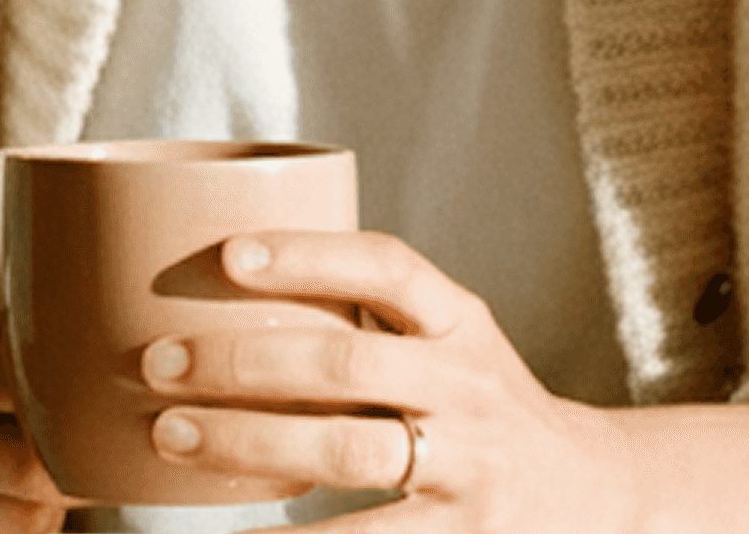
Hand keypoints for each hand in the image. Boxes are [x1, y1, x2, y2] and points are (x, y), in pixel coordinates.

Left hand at [129, 229, 647, 529]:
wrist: (591, 495)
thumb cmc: (480, 408)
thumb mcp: (452, 345)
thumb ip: (371, 322)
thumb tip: (222, 291)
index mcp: (462, 323)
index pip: (390, 268)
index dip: (311, 255)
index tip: (229, 253)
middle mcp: (468, 387)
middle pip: (347, 363)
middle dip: (242, 360)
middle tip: (157, 361)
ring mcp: (466, 467)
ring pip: (347, 449)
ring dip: (247, 441)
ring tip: (170, 436)